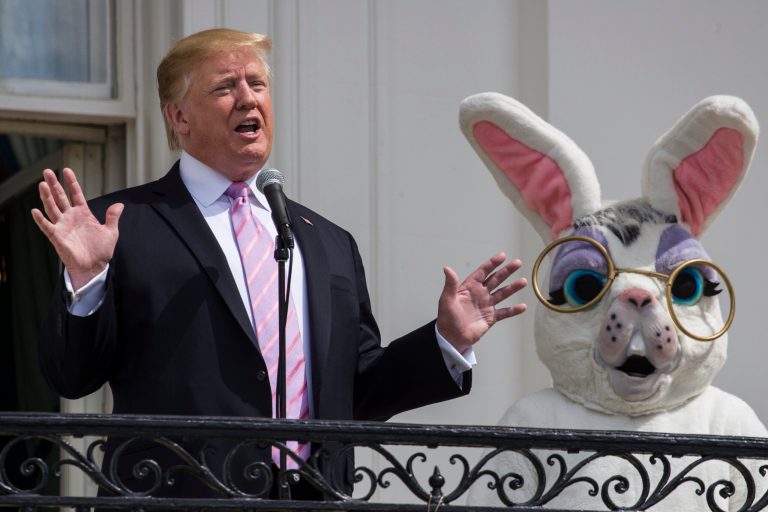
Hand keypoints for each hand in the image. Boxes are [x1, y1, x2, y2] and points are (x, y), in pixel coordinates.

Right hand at [31, 168, 122, 289]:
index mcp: (83, 214)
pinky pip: (47, 226)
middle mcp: (71, 217)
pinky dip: (40, 219)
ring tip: (42, 184)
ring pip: (52, 208)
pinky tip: (35, 211)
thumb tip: (120, 205)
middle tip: (47, 171)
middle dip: (54, 184)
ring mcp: (63, 226)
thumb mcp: (111, 232)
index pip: (75, 194)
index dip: (71, 182)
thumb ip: (113, 217)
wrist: (95, 266)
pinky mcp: (57, 237)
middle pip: (60, 197)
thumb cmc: (101, 250)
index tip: (66, 170)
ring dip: (46, 197)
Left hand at [436, 253, 526, 352]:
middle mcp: (480, 294)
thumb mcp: (447, 300)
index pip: (483, 272)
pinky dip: (513, 310)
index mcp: (469, 287)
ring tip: (523, 281)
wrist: (452, 337)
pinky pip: (504, 312)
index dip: (492, 264)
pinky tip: (522, 306)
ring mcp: (487, 305)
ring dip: (513, 287)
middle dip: (507, 271)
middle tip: (518, 263)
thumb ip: (450, 284)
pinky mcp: (491, 317)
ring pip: (502, 293)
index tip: (502, 256)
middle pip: (496, 279)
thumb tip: (447, 268)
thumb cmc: (446, 318)